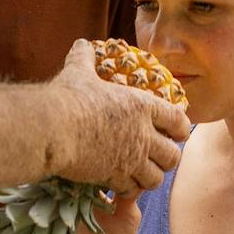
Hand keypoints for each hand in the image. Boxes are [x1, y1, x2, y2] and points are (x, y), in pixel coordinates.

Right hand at [51, 41, 187, 192]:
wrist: (53, 128)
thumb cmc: (67, 97)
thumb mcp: (78, 72)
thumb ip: (84, 58)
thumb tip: (81, 43)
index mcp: (141, 105)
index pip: (177, 120)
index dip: (181, 128)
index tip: (178, 133)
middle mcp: (143, 133)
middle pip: (172, 155)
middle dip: (167, 158)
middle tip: (158, 157)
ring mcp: (131, 158)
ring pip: (156, 177)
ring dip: (150, 177)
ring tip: (140, 174)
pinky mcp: (115, 176)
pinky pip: (133, 189)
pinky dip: (129, 188)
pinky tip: (119, 183)